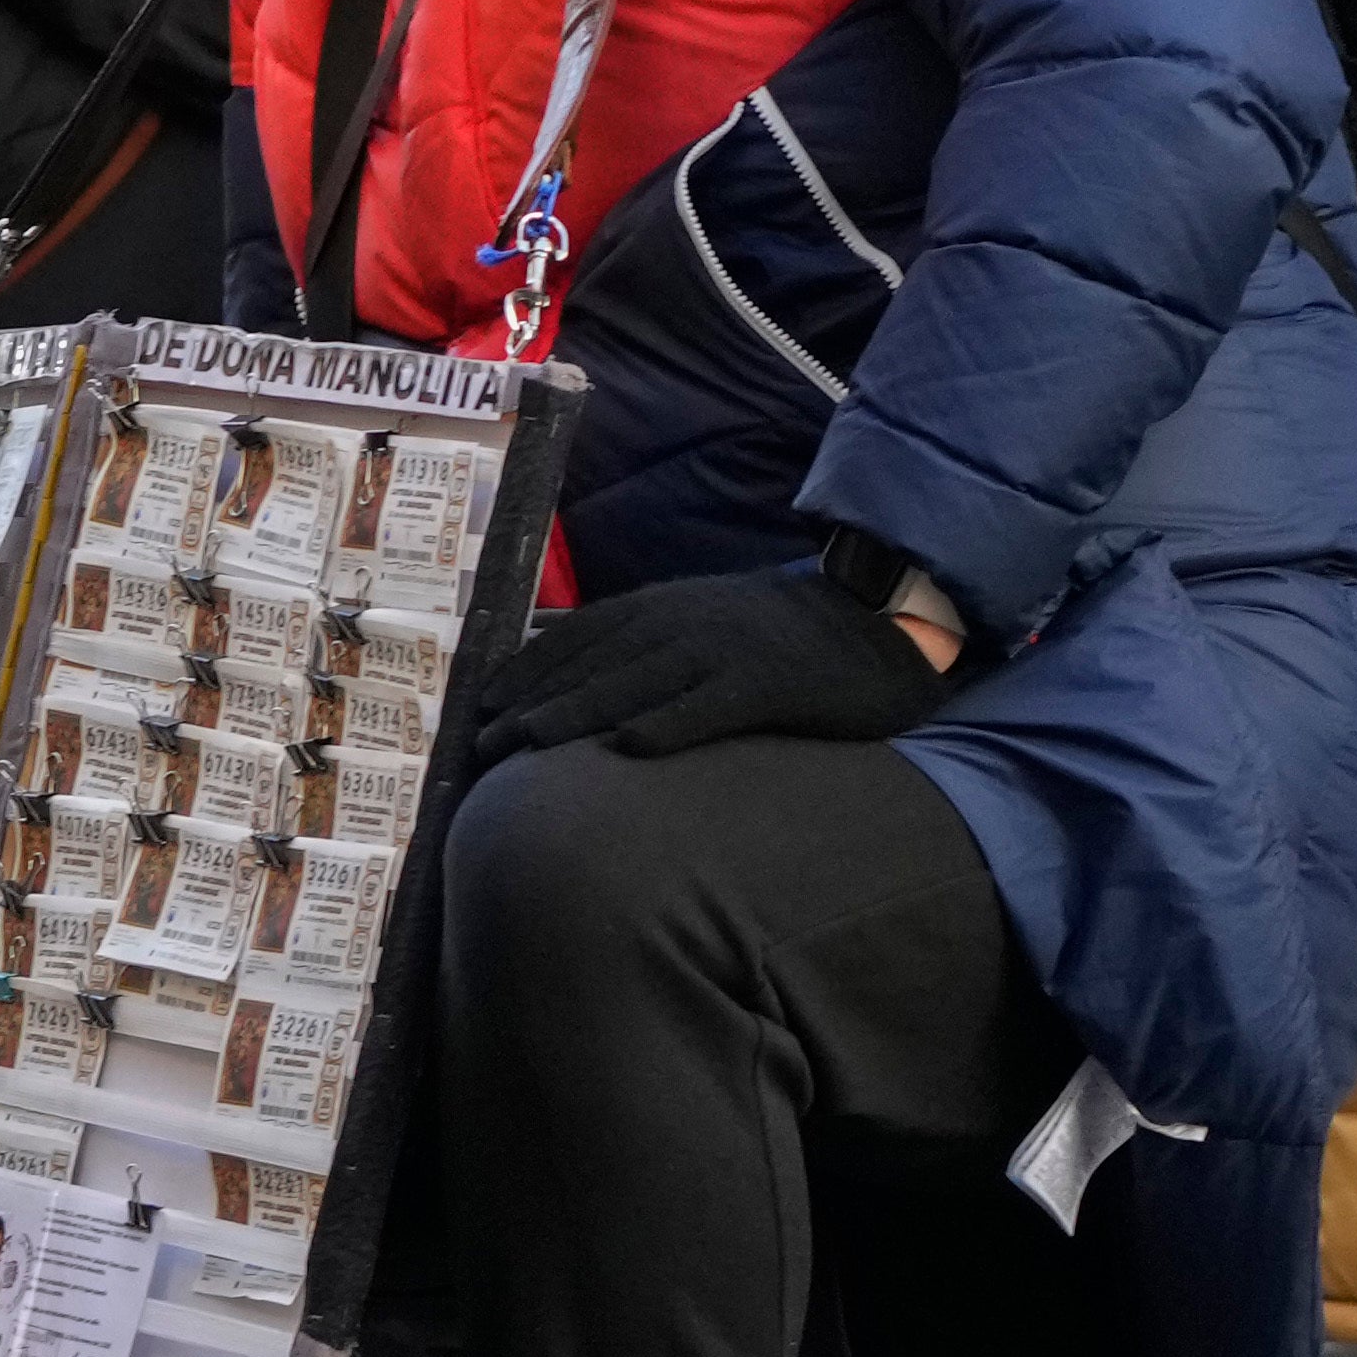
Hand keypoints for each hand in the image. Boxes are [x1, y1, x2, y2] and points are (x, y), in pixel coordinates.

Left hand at [452, 572, 951, 772]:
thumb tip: (582, 674)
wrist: (875, 621)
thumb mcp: (704, 624)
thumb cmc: (779, 637)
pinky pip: (712, 704)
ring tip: (528, 744)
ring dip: (578, 712)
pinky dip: (670, 723)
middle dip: (534, 702)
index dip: (529, 671)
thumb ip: (648, 644)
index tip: (484, 706)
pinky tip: (631, 748)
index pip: (580, 638)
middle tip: (482, 743)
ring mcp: (726, 651)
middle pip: (595, 664)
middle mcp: (684, 623)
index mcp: (665, 609)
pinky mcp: (770, 682)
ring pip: (638, 682)